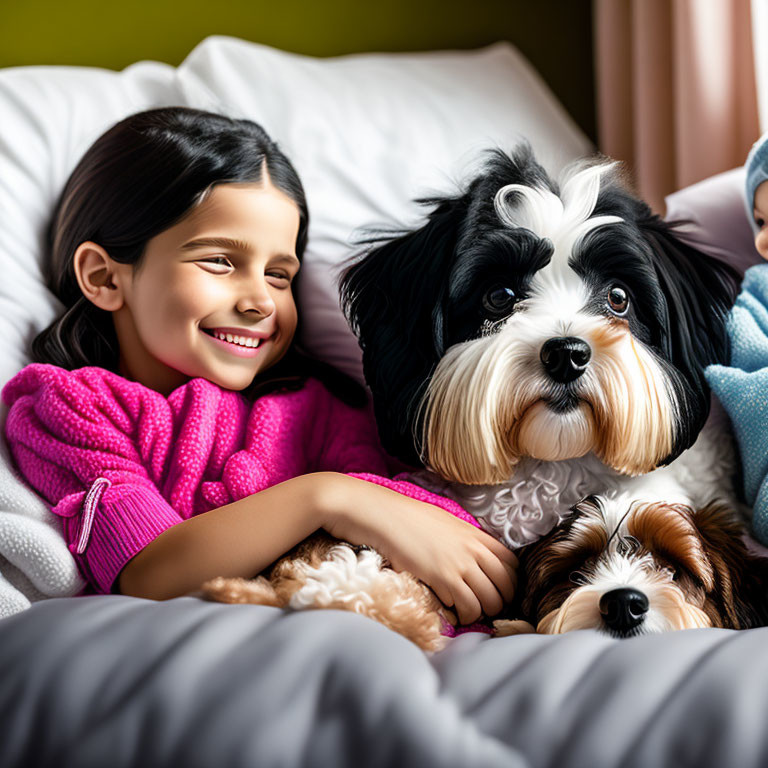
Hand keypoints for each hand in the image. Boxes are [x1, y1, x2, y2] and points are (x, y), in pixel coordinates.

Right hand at [318, 473, 517, 624]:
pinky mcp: (446, 578)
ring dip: (481, 612)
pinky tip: (452, 612)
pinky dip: (464, 616)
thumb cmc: (407, 518)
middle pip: (507, 585)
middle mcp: (474, 549)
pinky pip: (469, 607)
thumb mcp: (443, 522)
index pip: (512, 563)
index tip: (498, 590)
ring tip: (466, 612)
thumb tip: (467, 558)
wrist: (382, 516)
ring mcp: (462, 564)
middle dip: (500, 602)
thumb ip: (462, 540)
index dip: (510, 582)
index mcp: (476, 534)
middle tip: (484, 608)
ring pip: (491, 601)